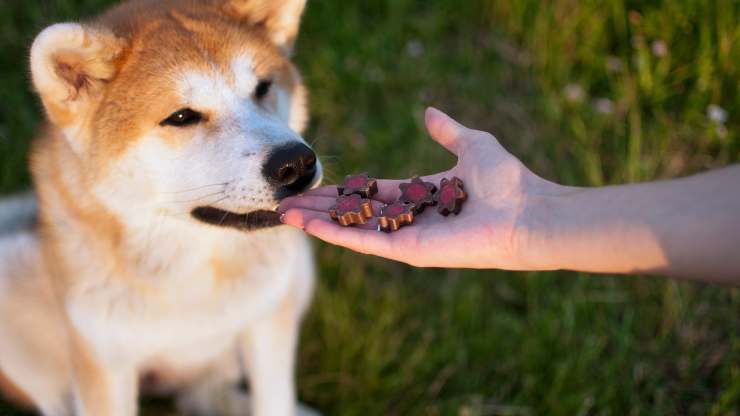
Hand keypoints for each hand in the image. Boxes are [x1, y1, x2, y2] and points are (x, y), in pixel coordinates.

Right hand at [279, 108, 562, 268]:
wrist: (526, 212)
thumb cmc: (506, 181)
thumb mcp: (473, 145)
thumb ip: (448, 132)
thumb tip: (430, 112)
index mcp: (420, 195)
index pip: (372, 193)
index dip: (343, 190)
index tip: (316, 187)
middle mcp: (409, 218)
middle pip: (355, 213)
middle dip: (321, 207)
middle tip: (286, 203)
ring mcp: (406, 237)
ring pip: (352, 229)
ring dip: (318, 222)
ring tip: (286, 214)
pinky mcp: (408, 251)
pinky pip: (364, 242)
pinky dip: (335, 234)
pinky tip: (308, 225)